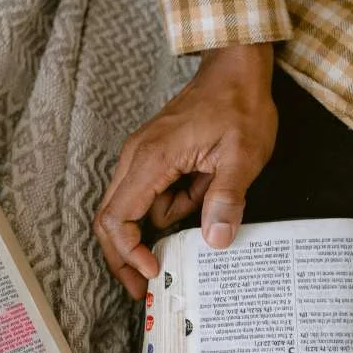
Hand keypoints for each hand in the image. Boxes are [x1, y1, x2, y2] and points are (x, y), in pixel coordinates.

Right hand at [93, 43, 277, 298]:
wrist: (235, 67)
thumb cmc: (239, 104)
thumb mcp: (243, 154)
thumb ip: (226, 198)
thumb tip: (214, 241)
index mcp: (151, 159)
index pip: (116, 217)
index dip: (127, 253)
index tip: (153, 271)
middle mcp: (136, 158)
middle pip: (109, 218)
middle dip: (124, 256)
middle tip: (146, 286)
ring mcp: (141, 157)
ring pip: (133, 209)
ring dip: (164, 223)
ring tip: (206, 200)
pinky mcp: (152, 158)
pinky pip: (150, 195)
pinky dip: (172, 206)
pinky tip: (202, 190)